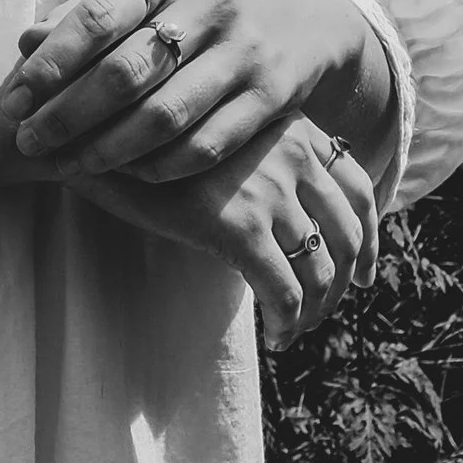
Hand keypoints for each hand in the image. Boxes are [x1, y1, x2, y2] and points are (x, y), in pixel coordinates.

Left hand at [2, 0, 388, 194]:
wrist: (307, 7)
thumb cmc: (202, 2)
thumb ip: (92, 13)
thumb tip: (25, 39)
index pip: (99, 16)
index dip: (53, 61)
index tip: (16, 97)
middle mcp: (208, 7)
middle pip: (127, 72)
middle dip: (68, 114)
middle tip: (28, 143)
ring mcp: (244, 52)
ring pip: (166, 115)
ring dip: (108, 149)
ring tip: (69, 166)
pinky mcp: (273, 94)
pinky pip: (209, 143)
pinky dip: (162, 166)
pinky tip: (129, 174)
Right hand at [64, 112, 376, 346]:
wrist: (91, 136)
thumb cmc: (144, 137)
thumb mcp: (217, 131)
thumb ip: (260, 155)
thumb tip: (296, 210)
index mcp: (292, 125)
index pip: (359, 186)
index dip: (371, 235)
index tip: (365, 270)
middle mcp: (291, 152)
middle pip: (348, 232)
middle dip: (345, 280)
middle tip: (328, 309)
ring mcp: (268, 189)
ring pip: (320, 270)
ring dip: (315, 310)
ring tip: (295, 330)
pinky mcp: (239, 227)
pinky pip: (285, 292)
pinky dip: (288, 322)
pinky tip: (276, 337)